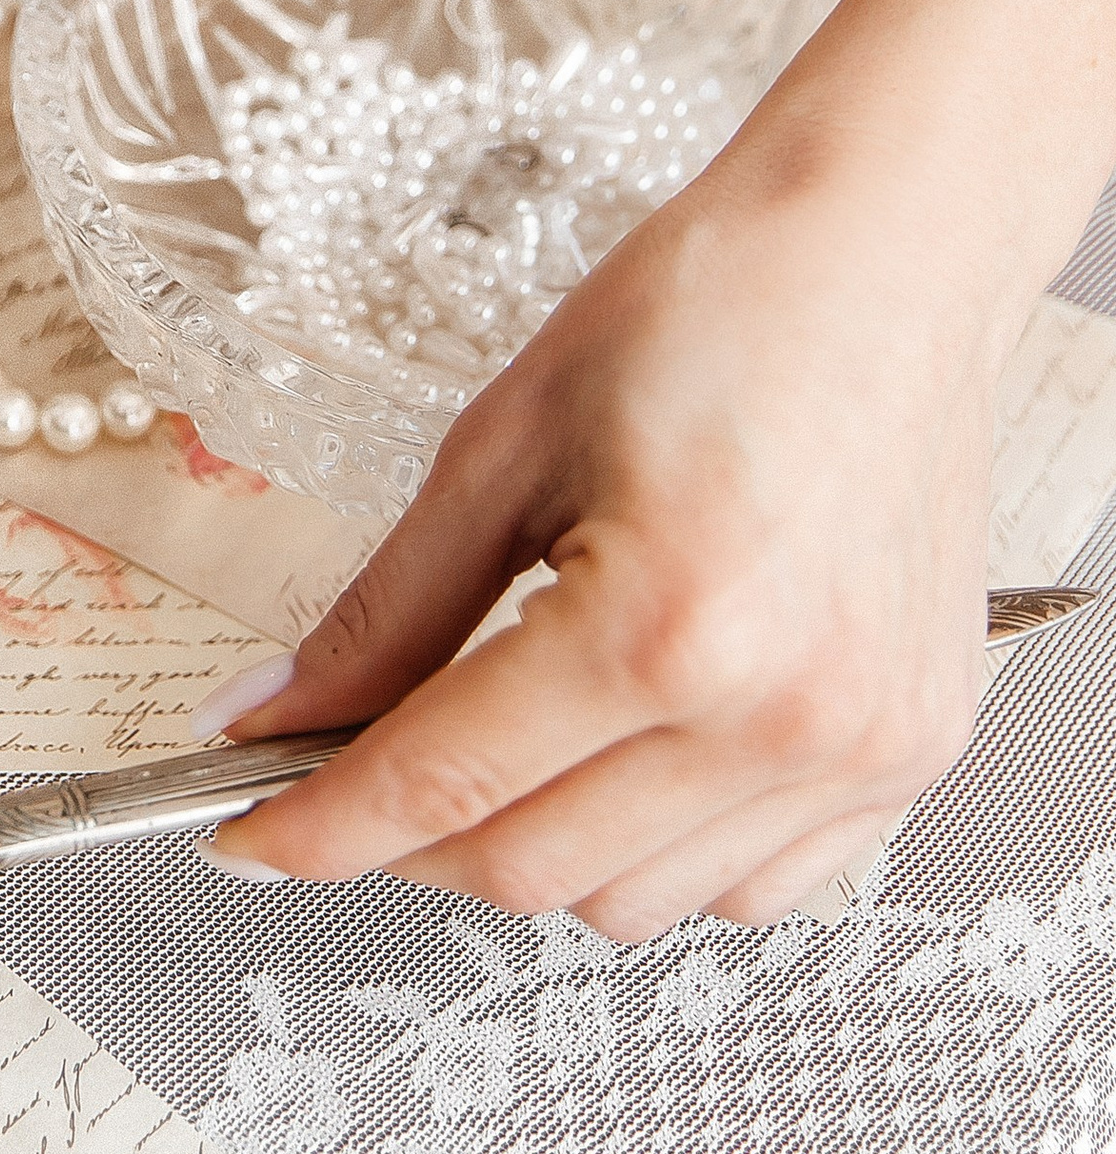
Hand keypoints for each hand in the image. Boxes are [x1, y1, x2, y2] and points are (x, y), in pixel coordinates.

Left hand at [205, 151, 1011, 936]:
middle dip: (409, 841)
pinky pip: (748, 885)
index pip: (443, 784)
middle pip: (529, 870)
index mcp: (663, 623)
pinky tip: (626, 753)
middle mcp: (776, 714)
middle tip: (350, 767)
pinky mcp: (911, 756)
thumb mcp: (503, 447)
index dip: (318, 827)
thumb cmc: (709, 309)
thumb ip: (383, 612)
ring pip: (633, 902)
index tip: (241, 839)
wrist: (883, 252)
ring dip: (535, 847)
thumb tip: (264, 715)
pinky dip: (657, 850)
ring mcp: (859, 750)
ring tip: (508, 731)